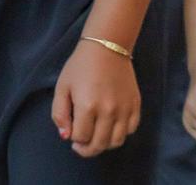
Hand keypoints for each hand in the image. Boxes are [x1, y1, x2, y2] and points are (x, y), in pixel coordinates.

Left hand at [51, 40, 140, 157]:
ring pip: (116, 142)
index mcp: (87, 106)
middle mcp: (108, 111)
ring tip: (96, 136)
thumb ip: (60, 114)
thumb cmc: (80, 66)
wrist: (106, 47)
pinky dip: (121, 133)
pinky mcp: (135, 105)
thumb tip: (66, 136)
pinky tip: (111, 126)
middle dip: (87, 149)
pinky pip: (131, 130)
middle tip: (81, 145)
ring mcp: (124, 109)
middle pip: (99, 144)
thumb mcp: (62, 87)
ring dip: (104, 144)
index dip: (74, 138)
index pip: (81, 137)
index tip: (72, 132)